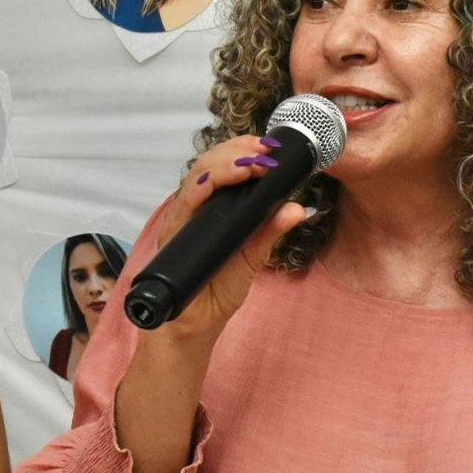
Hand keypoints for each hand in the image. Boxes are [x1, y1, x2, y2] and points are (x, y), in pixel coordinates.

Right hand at [155, 134, 311, 339]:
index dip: (246, 151)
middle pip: (211, 162)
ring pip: (198, 174)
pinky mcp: (174, 232)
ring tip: (251, 161)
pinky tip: (222, 179)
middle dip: (238, 149)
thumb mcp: (252, 258)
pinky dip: (204, 185)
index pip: (226, 166)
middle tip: (265, 149)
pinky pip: (186, 201)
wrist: (194, 324)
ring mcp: (183, 218)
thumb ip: (270, 231)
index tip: (271, 148)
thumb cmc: (216, 290)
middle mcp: (196, 208)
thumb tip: (299, 208)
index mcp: (214, 208)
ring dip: (225, 161)